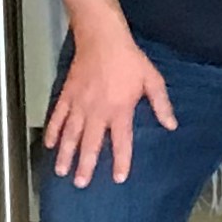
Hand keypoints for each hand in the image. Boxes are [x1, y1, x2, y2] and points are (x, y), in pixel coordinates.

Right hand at [44, 24, 175, 188]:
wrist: (101, 38)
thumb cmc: (129, 59)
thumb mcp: (152, 80)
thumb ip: (161, 105)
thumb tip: (171, 125)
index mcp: (120, 110)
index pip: (121, 142)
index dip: (120, 161)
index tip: (117, 178)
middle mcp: (97, 111)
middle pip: (90, 144)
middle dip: (85, 165)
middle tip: (81, 184)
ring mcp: (79, 104)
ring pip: (71, 135)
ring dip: (66, 155)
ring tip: (61, 172)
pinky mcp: (67, 95)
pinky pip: (58, 117)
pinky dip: (53, 131)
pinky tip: (50, 145)